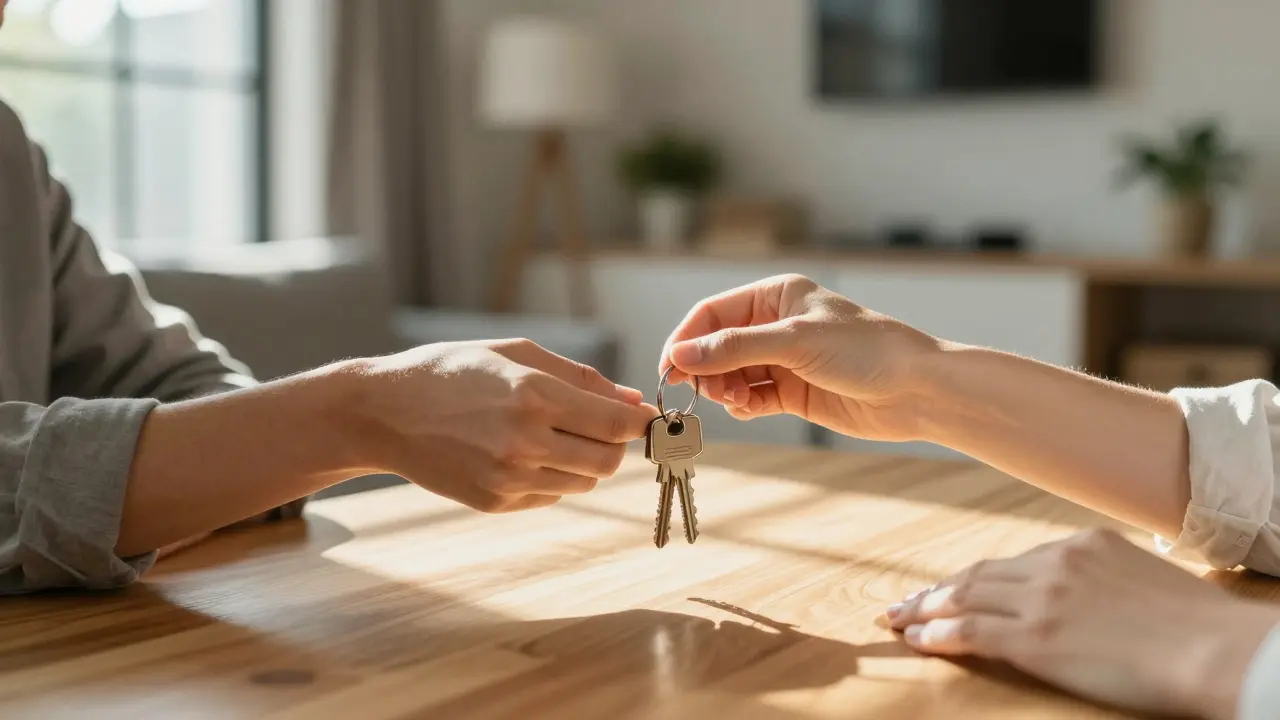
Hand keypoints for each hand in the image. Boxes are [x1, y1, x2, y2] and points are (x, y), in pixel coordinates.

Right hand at [350, 339, 655, 512]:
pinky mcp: (495, 502)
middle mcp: (523, 441)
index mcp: (532, 395)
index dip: (640, 424)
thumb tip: (632, 400)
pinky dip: (553, 475)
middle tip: (599, 427)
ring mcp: (508, 478)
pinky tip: (523, 452)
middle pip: (607, 461)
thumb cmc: (453, 371)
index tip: (646, 419)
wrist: (385, 413)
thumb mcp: (516, 355)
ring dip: (585, 461)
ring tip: (555, 435)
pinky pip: (551, 494)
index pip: (615, 424)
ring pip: (584, 482)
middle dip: (614, 445)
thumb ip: (580, 378)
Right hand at [661, 274, 939, 439]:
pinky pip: (751, 397)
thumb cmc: (867, 350)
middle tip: (704, 392)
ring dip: (723, 389)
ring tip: (734, 401)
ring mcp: (784, 360)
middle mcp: (776, 325)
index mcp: (776, 295)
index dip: (687, 339)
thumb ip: (734, 348)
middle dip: (706, 369)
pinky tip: (746, 410)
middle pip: (717, 346)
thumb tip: (680, 356)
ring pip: (731, 374)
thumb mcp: (795, 341)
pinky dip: (742, 405)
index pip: (712, 313)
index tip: (670, 368)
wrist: (917, 391)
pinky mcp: (794, 392)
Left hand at [886, 528, 1279, 718]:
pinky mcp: (1035, 638)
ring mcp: (1041, 599)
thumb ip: (1103, 578)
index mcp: (1081, 544)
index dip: (976, 578)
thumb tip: (1088, 596)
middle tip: (904, 602)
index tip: (953, 587)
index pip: (1013, 562)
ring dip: (925, 610)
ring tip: (897, 620)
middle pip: (979, 575)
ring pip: (965, 599)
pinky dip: (937, 635)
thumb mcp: (1143, 579)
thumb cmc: (1196, 625)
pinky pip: (970, 633)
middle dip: (937, 590)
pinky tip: (917, 641)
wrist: (1213, 649)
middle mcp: (1054, 563)